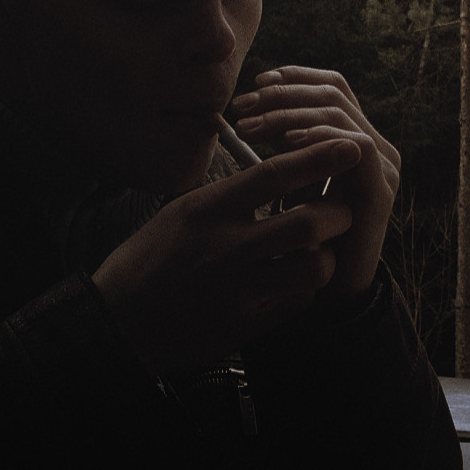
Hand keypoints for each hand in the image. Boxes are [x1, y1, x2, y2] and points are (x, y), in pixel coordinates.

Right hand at [92, 139, 363, 371]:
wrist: (119, 322)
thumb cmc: (150, 260)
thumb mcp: (179, 213)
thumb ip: (228, 196)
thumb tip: (278, 174)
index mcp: (205, 210)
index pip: (272, 175)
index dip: (317, 157)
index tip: (349, 144)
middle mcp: (224, 247)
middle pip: (308, 221)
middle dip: (337, 212)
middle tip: (339, 210)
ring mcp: (237, 289)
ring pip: (314, 266)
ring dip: (326, 255)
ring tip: (318, 250)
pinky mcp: (246, 324)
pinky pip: (299, 301)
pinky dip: (305, 288)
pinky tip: (293, 281)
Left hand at [229, 66, 399, 299]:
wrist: (328, 291)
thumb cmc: (303, 236)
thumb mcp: (292, 183)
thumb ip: (286, 149)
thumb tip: (251, 112)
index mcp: (356, 139)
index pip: (333, 89)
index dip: (296, 78)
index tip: (255, 82)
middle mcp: (376, 147)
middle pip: (333, 95)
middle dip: (282, 94)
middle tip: (241, 108)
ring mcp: (383, 167)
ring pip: (339, 115)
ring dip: (288, 115)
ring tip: (249, 129)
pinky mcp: (380, 190)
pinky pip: (356, 147)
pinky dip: (320, 137)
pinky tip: (287, 143)